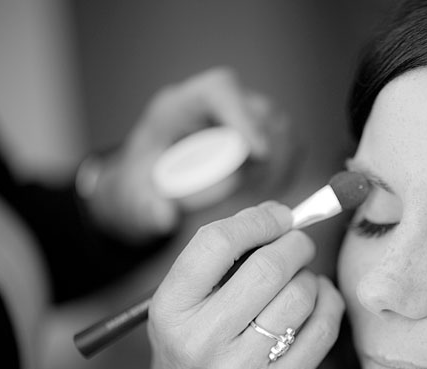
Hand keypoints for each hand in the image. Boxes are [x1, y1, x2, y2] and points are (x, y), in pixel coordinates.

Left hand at [84, 67, 297, 241]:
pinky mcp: (265, 132)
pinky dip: (287, 170)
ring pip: (282, 128)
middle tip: (256, 191)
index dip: (245, 118)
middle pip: (261, 111)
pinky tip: (271, 191)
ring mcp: (247, 114)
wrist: (155, 175)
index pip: (221, 91)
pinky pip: (291, 145)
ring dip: (280, 165)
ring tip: (261, 194)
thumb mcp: (135, 190)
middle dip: (267, 154)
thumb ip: (145, 204)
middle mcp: (220, 102)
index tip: (260, 153)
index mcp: (184, 103)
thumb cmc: (146, 176)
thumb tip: (163, 218)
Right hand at [134, 202, 343, 368]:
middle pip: (267, 266)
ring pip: (300, 295)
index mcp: (170, 309)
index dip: (256, 219)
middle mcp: (201, 340)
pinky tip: (320, 300)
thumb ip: (219, 266)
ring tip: (301, 281)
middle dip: (295, 243)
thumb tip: (279, 218)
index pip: (216, 242)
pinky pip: (323, 328)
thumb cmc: (191, 356)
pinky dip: (329, 302)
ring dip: (310, 277)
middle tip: (300, 243)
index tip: (278, 216)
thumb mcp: (180, 310)